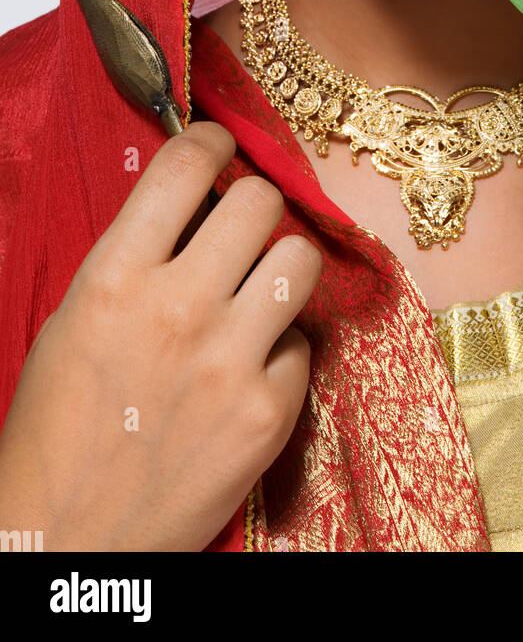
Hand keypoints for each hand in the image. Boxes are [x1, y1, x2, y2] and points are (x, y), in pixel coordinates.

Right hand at [0, 121, 321, 551]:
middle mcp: (177, 310)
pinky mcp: (269, 412)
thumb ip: (135, 256)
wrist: (67, 542)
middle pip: (260, 202)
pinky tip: (248, 371)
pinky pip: (303, 343)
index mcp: (114, 279)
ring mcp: (230, 362)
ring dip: (279, 268)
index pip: (185, 166)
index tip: (220, 144)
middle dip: (252, 207)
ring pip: (300, 258)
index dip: (211, 141)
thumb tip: (194, 203)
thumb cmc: (59, 428)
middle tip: (241, 228)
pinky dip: (281, 351)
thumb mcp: (74, 321)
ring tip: (256, 291)